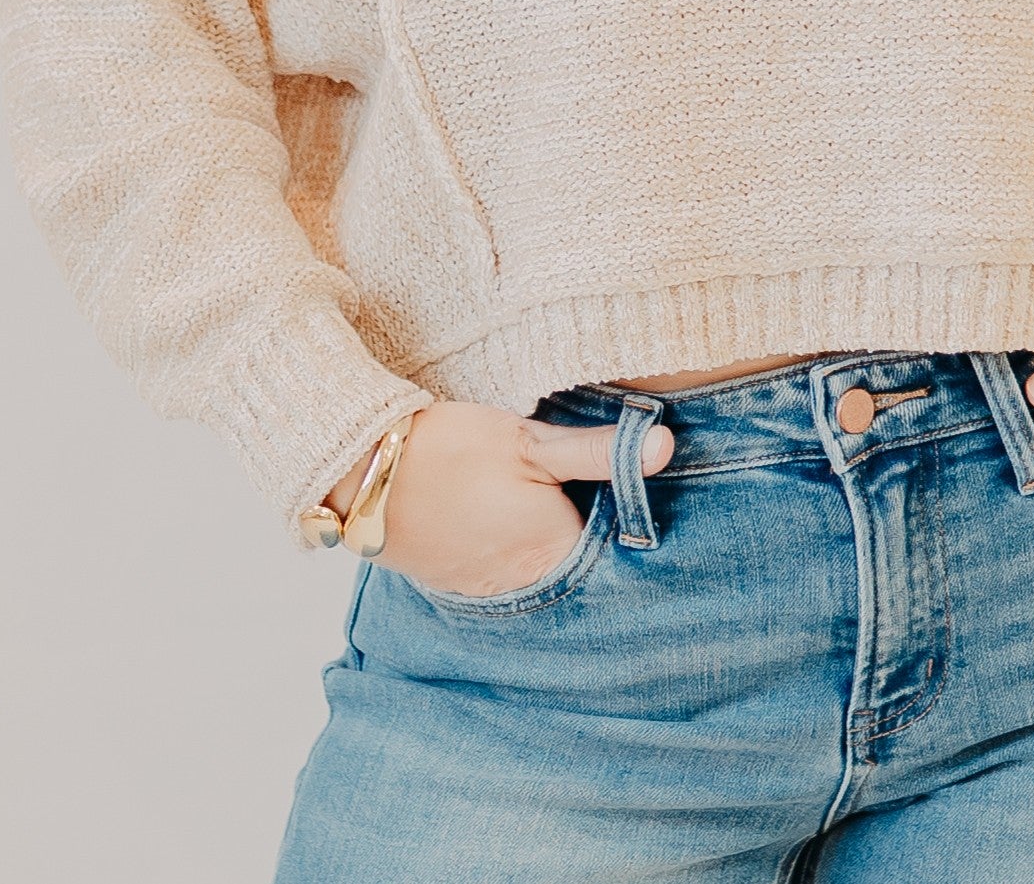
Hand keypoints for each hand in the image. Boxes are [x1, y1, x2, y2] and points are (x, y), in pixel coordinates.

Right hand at [330, 401, 673, 596]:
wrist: (365, 473)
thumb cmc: (453, 452)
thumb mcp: (531, 441)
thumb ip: (599, 451)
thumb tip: (668, 445)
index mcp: (557, 556)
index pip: (620, 553)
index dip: (638, 527)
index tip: (657, 507)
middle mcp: (529, 588)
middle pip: (585, 569)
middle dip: (600, 544)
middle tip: (612, 507)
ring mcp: (492, 593)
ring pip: (548, 572)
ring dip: (559, 548)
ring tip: (564, 512)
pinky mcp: (463, 584)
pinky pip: (512, 576)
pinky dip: (522, 553)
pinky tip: (520, 524)